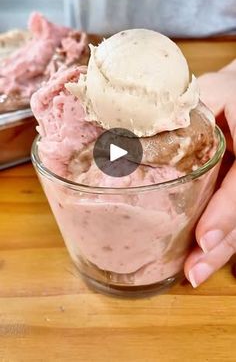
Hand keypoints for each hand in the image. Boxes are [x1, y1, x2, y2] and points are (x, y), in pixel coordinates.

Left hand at [184, 60, 235, 286]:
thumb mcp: (213, 92)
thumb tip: (134, 135)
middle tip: (193, 273)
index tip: (204, 239)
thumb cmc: (228, 90)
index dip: (225, 214)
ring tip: (192, 272)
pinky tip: (199, 252)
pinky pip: (230, 214)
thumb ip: (189, 110)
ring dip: (218, 250)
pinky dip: (216, 234)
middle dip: (220, 246)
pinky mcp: (233, 187)